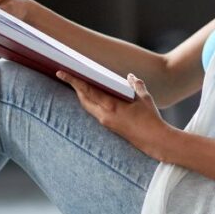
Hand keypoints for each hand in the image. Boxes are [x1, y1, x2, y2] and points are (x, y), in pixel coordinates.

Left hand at [56, 71, 172, 160]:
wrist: (153, 140)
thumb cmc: (150, 118)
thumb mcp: (144, 98)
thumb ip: (136, 85)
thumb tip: (131, 77)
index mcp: (111, 105)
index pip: (87, 90)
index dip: (73, 81)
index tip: (61, 73)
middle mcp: (104, 115)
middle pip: (83, 99)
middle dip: (76, 86)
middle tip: (71, 75)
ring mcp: (105, 122)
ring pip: (88, 106)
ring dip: (83, 94)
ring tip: (81, 83)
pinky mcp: (108, 126)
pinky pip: (95, 111)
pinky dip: (92, 102)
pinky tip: (95, 96)